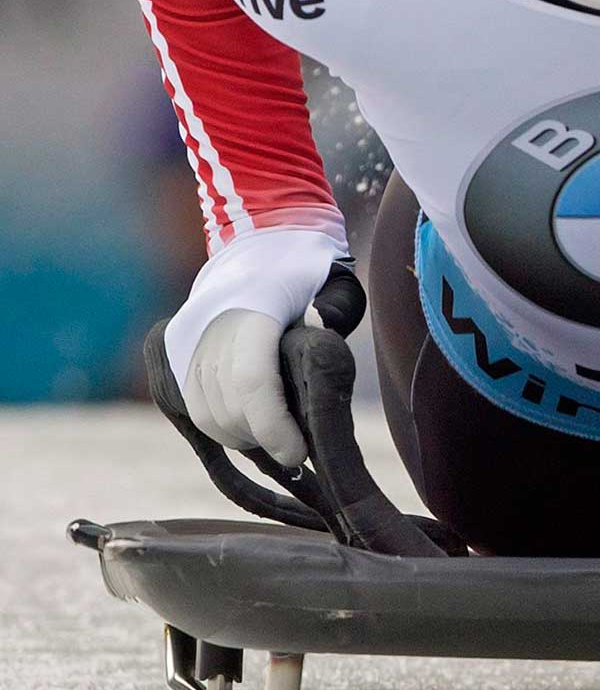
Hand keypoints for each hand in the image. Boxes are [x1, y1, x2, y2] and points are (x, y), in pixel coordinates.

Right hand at [160, 230, 365, 467]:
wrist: (261, 237)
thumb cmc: (308, 265)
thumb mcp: (336, 282)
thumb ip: (334, 312)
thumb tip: (321, 339)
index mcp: (252, 304)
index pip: (252, 380)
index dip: (273, 426)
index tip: (298, 452)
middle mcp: (210, 323)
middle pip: (227, 406)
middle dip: (262, 436)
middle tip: (296, 447)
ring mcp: (186, 336)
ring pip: (205, 412)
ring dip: (241, 435)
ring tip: (275, 435)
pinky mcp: (173, 347)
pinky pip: (191, 404)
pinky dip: (220, 424)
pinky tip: (249, 428)